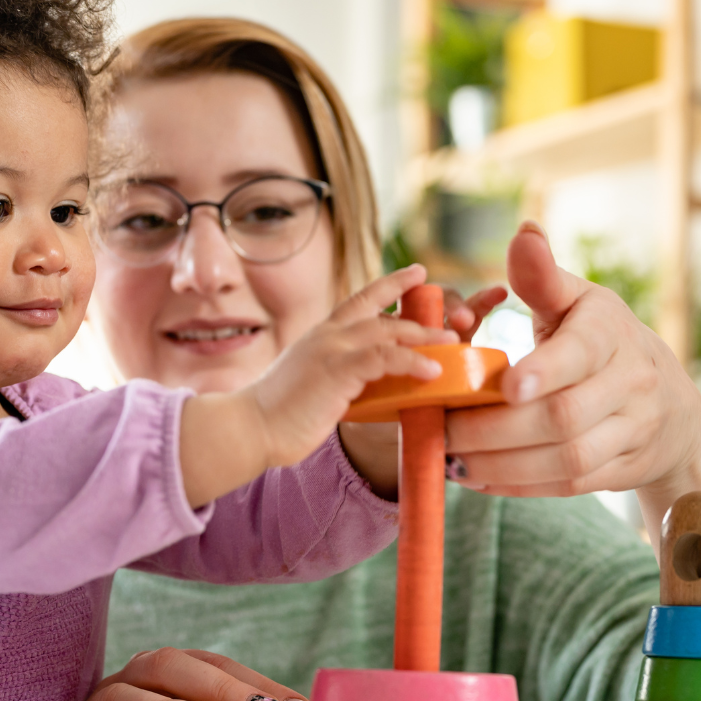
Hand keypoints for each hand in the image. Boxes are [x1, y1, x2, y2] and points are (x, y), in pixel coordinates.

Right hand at [180, 265, 456, 507]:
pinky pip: (385, 358)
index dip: (389, 285)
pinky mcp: (336, 370)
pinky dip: (412, 361)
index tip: (415, 272)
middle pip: (379, 310)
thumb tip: (363, 389)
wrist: (248, 427)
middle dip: (418, 310)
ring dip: (424, 336)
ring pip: (387, 331)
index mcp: (319, 337)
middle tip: (451, 317)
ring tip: (451, 344)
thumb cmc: (275, 416)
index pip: (359, 300)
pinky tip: (432, 371)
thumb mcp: (310, 386)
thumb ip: (337, 378)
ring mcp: (330, 349)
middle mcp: (325, 335)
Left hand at [443, 221, 700, 545]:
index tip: (504, 385)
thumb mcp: (578, 302)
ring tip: (449, 459)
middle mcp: (631, 383)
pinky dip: (517, 485)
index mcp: (611, 332)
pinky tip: (475, 477)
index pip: (580, 354)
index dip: (544, 371)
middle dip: (495, 430)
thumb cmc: (601, 340)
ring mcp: (631, 430)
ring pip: (567, 459)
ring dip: (501, 465)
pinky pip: (567, 485)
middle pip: (563, 417)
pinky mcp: (621, 470)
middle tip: (442, 431)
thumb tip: (523, 233)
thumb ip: (543, 278)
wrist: (667, 404)